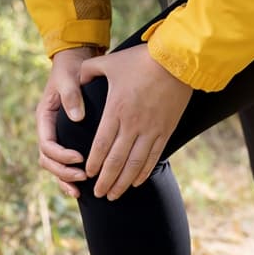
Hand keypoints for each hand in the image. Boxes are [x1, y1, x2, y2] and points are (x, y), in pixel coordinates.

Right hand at [36, 46, 96, 197]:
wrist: (76, 64)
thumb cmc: (71, 70)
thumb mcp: (68, 79)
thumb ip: (71, 95)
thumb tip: (76, 117)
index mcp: (44, 118)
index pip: (47, 144)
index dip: (61, 155)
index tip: (79, 158)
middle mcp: (48, 131)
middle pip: (47, 160)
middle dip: (63, 172)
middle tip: (83, 177)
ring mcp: (56, 137)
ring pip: (53, 167)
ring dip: (64, 180)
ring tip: (80, 191)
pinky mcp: (66, 141)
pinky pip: (63, 164)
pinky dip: (69, 177)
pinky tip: (81, 189)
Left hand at [79, 44, 191, 199]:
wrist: (177, 59)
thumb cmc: (141, 59)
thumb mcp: (109, 62)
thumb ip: (88, 72)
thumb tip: (76, 80)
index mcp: (116, 110)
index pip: (101, 145)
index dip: (94, 163)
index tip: (88, 175)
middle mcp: (133, 124)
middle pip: (116, 160)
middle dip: (105, 180)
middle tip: (98, 194)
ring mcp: (151, 130)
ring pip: (135, 164)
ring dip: (123, 182)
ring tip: (114, 195)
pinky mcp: (166, 130)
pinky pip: (153, 157)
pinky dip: (144, 172)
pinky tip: (136, 182)